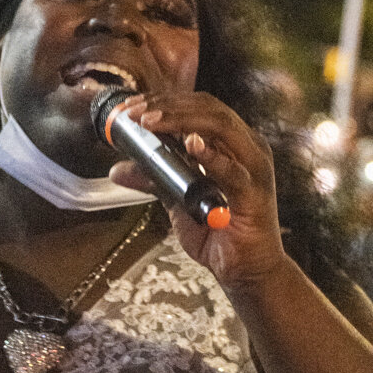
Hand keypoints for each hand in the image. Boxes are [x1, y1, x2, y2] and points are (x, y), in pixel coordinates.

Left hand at [109, 92, 284, 290]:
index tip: (131, 106)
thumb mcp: (177, 200)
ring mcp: (254, 167)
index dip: (164, 101)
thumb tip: (117, 168)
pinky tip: (191, 146)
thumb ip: (154, 179)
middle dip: (167, 106)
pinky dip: (211, 156)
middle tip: (135, 112)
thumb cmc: (217, 232)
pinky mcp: (255, 194)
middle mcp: (247, 147)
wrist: (245, 271)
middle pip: (208, 109)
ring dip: (182, 121)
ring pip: (221, 127)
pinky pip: (233, 170)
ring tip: (151, 123)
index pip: (198, 107)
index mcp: (232, 143)